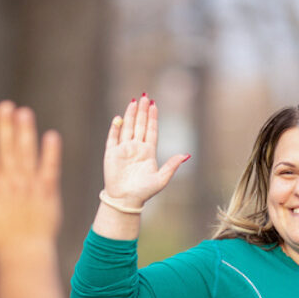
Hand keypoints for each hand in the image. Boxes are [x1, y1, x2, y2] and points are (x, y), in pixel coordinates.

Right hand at [0, 101, 61, 258]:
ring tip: (24, 113)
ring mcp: (30, 188)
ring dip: (26, 133)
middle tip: (5, 106)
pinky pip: (50, 169)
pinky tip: (52, 136)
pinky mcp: (48, 193)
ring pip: (28, 155)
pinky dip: (52, 154)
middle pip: (7, 151)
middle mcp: (10, 185)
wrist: (25, 255)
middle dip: (5, 127)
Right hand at [103, 94, 188, 208]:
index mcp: (148, 152)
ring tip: (134, 102)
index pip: (151, 130)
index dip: (153, 118)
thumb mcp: (161, 179)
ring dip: (131, 115)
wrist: (126, 200)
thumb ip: (172, 166)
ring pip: (127, 128)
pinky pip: (113, 137)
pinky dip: (115, 128)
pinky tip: (119, 118)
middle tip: (145, 96)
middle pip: (140, 125)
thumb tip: (186, 155)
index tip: (154, 105)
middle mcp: (136, 148)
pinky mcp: (111, 154)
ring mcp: (123, 150)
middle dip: (143, 111)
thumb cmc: (144, 192)